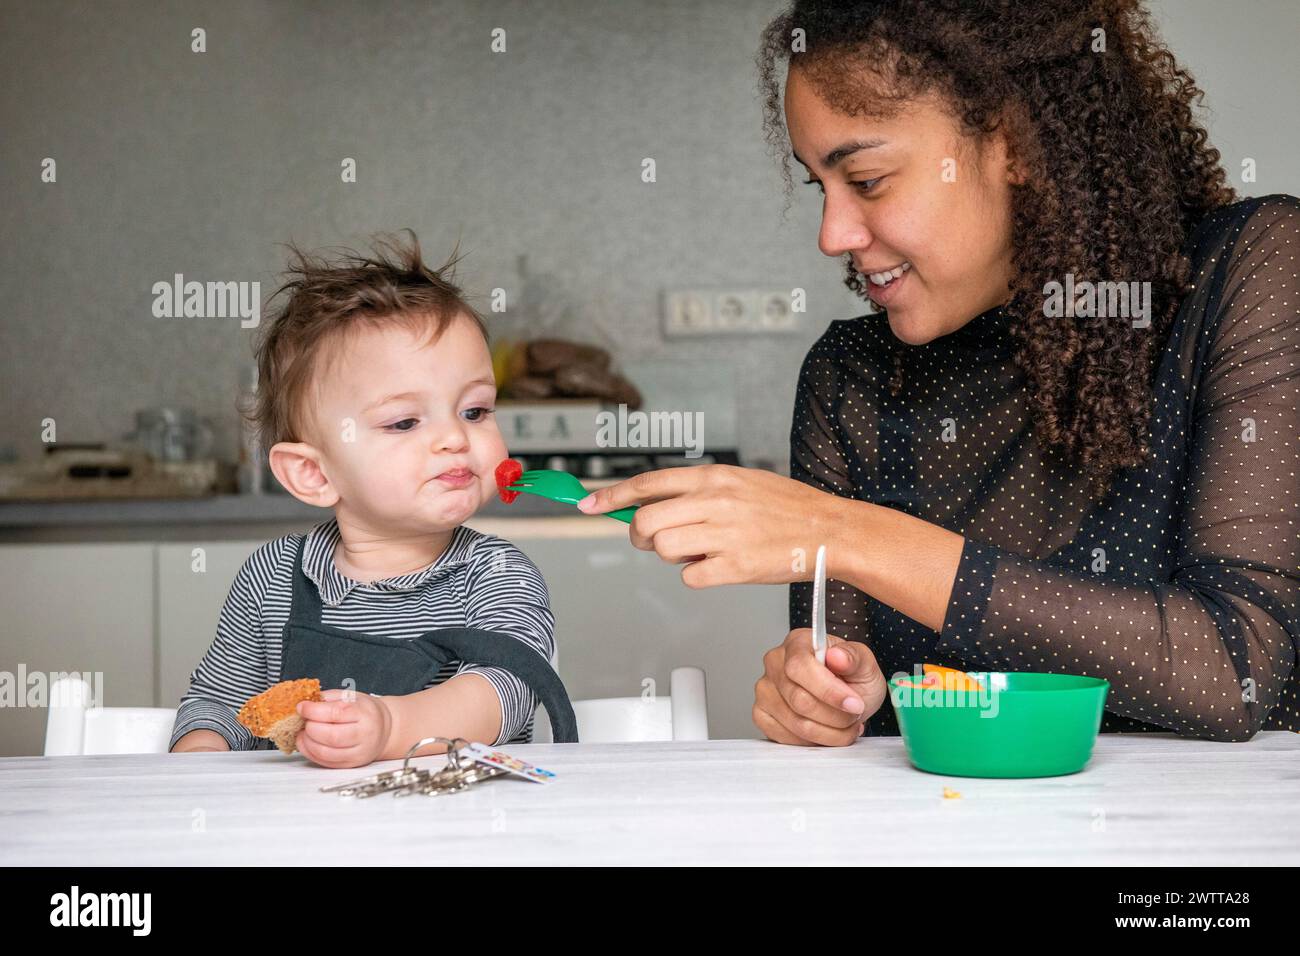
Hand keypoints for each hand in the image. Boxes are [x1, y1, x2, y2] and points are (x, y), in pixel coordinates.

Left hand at [295, 688, 393, 767]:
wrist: (385, 729)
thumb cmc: (366, 712)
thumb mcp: (352, 696)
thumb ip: (329, 697)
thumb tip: (306, 703)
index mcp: (364, 713)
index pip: (335, 713)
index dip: (313, 711)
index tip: (302, 707)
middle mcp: (364, 734)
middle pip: (331, 736)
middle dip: (310, 728)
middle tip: (305, 721)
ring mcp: (358, 752)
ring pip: (326, 753)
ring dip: (307, 743)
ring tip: (304, 733)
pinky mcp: (351, 764)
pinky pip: (325, 763)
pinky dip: (310, 753)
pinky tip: (308, 743)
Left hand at [576, 464, 853, 587]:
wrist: (829, 530)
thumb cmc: (785, 508)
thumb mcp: (739, 482)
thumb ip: (697, 491)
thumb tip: (651, 503)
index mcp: (713, 477)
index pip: (647, 484)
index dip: (611, 495)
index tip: (587, 504)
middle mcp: (715, 502)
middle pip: (645, 522)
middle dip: (640, 536)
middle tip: (655, 542)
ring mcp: (724, 535)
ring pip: (663, 550)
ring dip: (672, 557)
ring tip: (700, 552)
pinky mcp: (735, 567)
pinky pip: (690, 577)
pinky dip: (698, 576)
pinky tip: (719, 567)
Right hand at [752, 628, 887, 745]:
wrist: (845, 696)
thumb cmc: (851, 677)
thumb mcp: (865, 664)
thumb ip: (854, 658)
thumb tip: (838, 656)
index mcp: (797, 643)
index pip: (800, 667)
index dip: (828, 690)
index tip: (854, 704)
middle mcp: (775, 664)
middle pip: (799, 700)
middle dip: (835, 716)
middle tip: (855, 714)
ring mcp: (765, 690)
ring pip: (796, 724)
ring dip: (830, 732)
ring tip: (846, 724)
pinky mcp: (762, 715)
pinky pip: (787, 738)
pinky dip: (814, 741)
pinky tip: (828, 731)